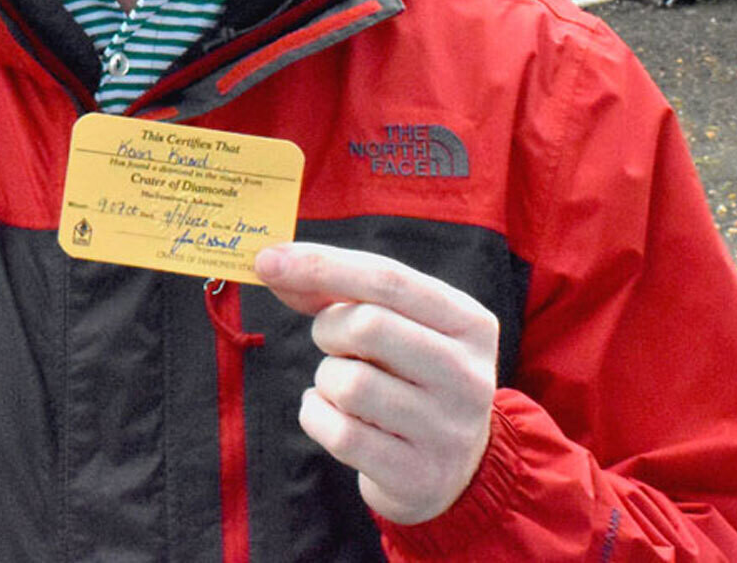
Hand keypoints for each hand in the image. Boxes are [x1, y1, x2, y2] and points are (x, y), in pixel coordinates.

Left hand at [255, 242, 497, 524]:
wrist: (449, 469)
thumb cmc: (407, 377)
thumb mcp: (396, 326)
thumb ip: (338, 291)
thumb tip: (273, 265)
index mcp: (470, 323)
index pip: (388, 278)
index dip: (321, 265)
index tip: (266, 260)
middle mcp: (469, 375)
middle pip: (368, 325)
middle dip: (328, 329)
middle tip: (333, 344)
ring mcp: (447, 430)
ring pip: (350, 384)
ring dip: (326, 379)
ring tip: (344, 387)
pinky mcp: (417, 475)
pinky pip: (339, 433)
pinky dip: (317, 416)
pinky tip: (335, 416)